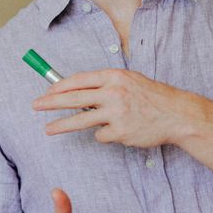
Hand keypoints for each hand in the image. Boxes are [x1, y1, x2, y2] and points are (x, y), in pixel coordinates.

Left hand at [32, 68, 200, 147]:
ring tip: (48, 130)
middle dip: (51, 102)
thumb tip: (77, 91)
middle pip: (74, 99)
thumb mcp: (129, 81)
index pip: (79, 80)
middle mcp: (113, 93)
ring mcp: (116, 113)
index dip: (59, 87)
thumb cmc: (151, 97)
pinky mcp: (121, 131)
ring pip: (80, 121)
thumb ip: (105, 85)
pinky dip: (105, 134)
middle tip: (35, 106)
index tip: (47, 92)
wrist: (177, 114)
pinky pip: (101, 135)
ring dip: (61, 126)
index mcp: (114, 77)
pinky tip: (119, 131)